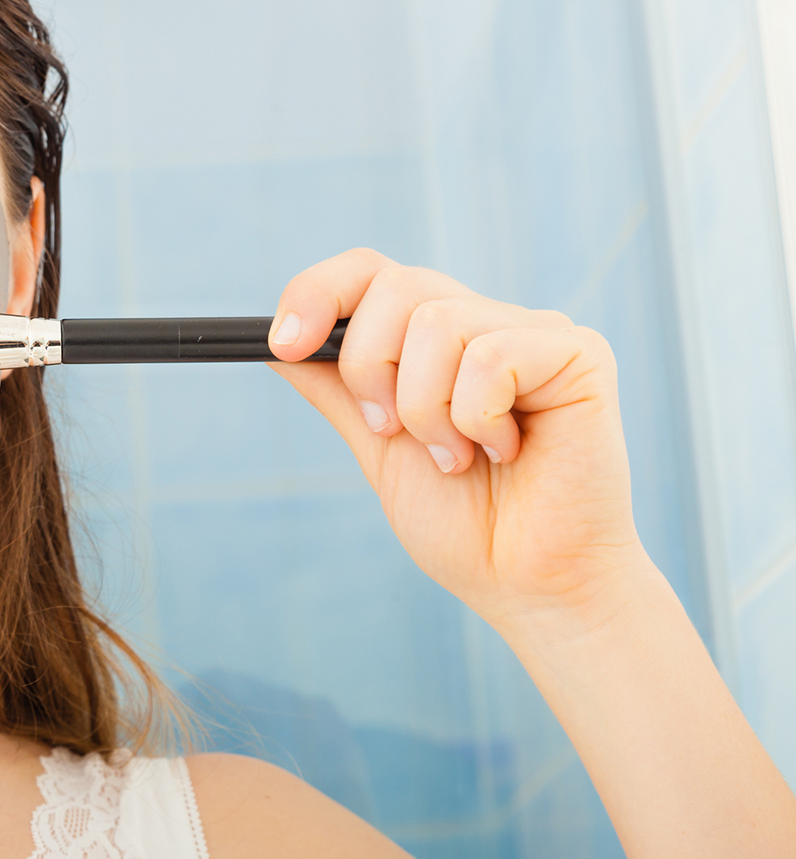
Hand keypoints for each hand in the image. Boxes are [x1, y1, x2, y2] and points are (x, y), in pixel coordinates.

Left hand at [268, 248, 646, 641]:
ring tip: (458, 457)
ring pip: (437, 322)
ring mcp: (536, 334)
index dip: (318, 293)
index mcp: (439, 338)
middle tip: (392, 432)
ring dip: (426, 410)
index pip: (370, 272)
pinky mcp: (580, 355)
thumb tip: (278, 344)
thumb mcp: (377, 448)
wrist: (526, 586)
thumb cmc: (464, 525)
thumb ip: (338, 390)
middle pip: (395, 286)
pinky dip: (477, 418)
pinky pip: (491, 356)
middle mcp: (488, 321)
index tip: (283, 346)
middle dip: (370, 369)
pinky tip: (505, 452)